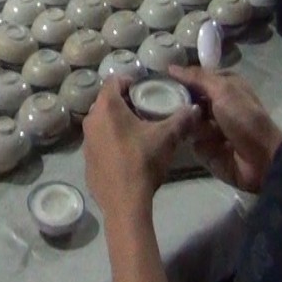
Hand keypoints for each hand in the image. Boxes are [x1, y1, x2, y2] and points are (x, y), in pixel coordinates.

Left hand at [83, 78, 203, 219]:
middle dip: (123, 102)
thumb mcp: (166, 138)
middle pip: (106, 101)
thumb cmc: (143, 161)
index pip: (113, 80)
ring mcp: (86, 141)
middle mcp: (91, 120)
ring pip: (101, 122)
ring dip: (116, 122)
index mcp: (107, 107)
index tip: (143, 88)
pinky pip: (98, 142)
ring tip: (137, 131)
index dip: (129, 80)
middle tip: (143, 109)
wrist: (124, 201)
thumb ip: (181, 119)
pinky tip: (126, 153)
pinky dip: (110, 141)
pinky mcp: (86, 159)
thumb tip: (195, 108)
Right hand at [167, 66, 281, 192]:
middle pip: (187, 102)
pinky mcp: (208, 150)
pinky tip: (210, 146)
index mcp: (224, 87)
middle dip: (184, 106)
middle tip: (182, 108)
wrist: (261, 158)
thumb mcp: (223, 90)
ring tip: (210, 132)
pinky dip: (201, 145)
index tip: (163, 82)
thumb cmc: (244, 118)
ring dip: (196, 127)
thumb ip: (197, 78)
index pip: (195, 80)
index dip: (181, 81)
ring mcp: (211, 129)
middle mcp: (217, 106)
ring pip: (187, 123)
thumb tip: (171, 67)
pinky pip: (192, 143)